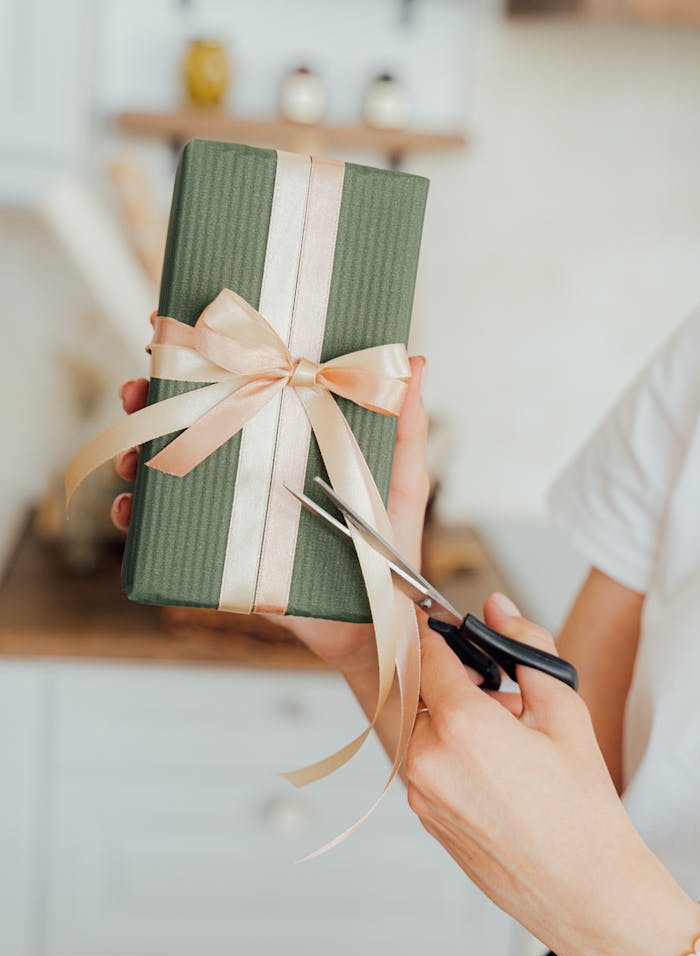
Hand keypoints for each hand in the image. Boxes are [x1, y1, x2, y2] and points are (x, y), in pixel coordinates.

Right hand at [111, 353, 429, 675]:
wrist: (370, 624)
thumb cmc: (390, 549)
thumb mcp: (400, 481)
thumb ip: (406, 426)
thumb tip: (415, 360)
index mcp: (292, 439)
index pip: (244, 386)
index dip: (207, 358)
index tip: (172, 331)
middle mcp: (256, 466)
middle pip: (196, 420)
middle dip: (156, 397)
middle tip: (138, 385)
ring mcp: (234, 507)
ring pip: (171, 469)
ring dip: (137, 452)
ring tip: (130, 454)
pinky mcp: (220, 551)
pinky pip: (167, 532)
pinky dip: (138, 518)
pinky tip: (128, 510)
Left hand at [406, 593, 699, 955]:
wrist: (585, 891)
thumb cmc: (581, 810)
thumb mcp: (564, 711)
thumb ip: (524, 648)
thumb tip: (499, 609)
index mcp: (461, 726)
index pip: (427, 652)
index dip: (439, 633)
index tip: (446, 624)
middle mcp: (428, 759)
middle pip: (422, 689)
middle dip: (455, 683)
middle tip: (502, 699)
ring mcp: (421, 793)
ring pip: (423, 727)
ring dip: (453, 720)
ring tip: (505, 742)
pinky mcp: (424, 817)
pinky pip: (426, 763)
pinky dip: (451, 753)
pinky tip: (495, 771)